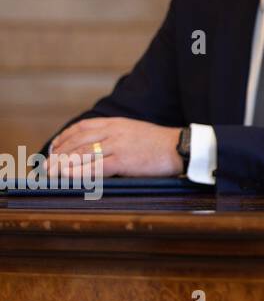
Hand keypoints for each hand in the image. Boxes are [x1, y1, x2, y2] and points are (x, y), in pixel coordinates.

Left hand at [49, 117, 183, 178]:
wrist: (180, 147)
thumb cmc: (159, 143)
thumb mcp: (134, 131)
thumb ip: (115, 135)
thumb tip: (96, 146)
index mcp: (117, 123)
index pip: (82, 127)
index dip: (64, 137)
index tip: (54, 148)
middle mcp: (114, 131)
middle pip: (78, 141)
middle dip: (58, 154)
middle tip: (46, 166)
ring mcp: (118, 145)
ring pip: (82, 154)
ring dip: (62, 165)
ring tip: (51, 174)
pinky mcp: (124, 160)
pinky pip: (95, 167)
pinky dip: (78, 172)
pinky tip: (67, 177)